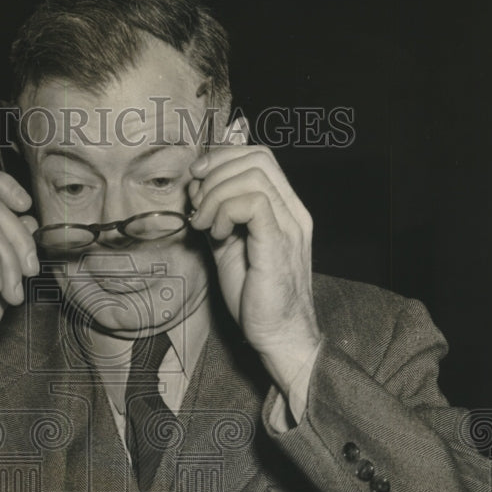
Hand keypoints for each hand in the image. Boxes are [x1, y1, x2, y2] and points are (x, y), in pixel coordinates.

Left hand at [187, 125, 320, 392]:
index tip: (198, 180)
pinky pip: (253, 203)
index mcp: (285, 209)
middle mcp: (293, 212)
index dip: (223, 158)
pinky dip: (224, 211)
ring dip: (216, 194)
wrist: (278, 335)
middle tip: (197, 205)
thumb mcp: (230, 247)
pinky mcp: (278, 243)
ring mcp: (290, 225)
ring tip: (204, 224)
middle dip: (216, 172)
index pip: (260, 157)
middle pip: (257, 158)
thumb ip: (219, 217)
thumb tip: (198, 192)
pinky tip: (216, 233)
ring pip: (253, 176)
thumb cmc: (255, 297)